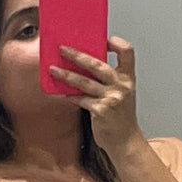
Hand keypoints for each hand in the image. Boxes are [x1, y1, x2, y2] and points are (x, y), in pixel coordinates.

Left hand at [49, 38, 142, 158]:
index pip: (127, 52)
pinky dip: (71, 96)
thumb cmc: (121, 118)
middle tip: (62, 49)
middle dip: (77, 55)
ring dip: (66, 75)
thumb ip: (109, 80)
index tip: (104, 40)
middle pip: (97, 65)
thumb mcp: (122, 94)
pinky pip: (81, 99)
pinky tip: (63, 93)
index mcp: (128, 78)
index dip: (117, 43)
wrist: (125, 142)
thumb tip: (87, 66)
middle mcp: (121, 86)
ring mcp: (111, 98)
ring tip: (53, 69)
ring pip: (84, 82)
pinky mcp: (100, 111)